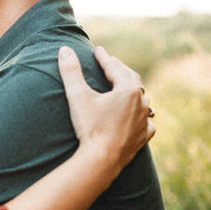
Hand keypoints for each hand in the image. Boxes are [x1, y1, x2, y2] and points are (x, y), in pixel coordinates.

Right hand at [58, 45, 154, 168]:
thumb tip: (64, 49)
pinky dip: (141, 115)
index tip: (97, 50)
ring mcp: (145, 120)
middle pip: (132, 79)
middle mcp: (141, 102)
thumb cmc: (90, 127)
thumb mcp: (78, 97)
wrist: (102, 160)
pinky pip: (146, 121)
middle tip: (112, 63)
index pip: (114, 68)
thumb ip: (71, 71)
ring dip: (133, 90)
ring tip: (125, 85)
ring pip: (142, 99)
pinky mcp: (144, 136)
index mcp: (128, 90)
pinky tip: (139, 117)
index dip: (104, 58)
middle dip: (120, 69)